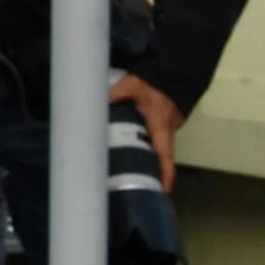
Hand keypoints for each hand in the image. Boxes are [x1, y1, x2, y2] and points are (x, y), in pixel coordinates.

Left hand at [109, 73, 183, 189]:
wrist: (172, 72)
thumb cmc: (153, 82)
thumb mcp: (132, 86)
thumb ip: (114, 95)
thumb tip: (92, 104)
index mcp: (161, 127)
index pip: (165, 155)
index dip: (164, 174)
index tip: (161, 192)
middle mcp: (167, 132)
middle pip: (161, 158)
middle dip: (153, 175)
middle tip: (138, 191)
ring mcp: (166, 130)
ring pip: (157, 151)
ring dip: (148, 164)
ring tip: (131, 180)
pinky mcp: (161, 126)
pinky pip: (154, 143)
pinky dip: (146, 152)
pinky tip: (130, 157)